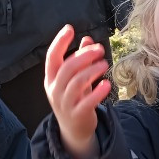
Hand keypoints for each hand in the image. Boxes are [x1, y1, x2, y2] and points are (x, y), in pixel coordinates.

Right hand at [43, 24, 109, 158]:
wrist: (73, 129)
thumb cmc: (74, 99)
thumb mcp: (74, 79)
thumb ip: (80, 60)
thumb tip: (88, 39)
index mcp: (51, 78)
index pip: (51, 57)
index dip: (59, 42)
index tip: (69, 28)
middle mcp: (55, 90)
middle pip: (67, 68)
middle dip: (84, 56)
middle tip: (100, 49)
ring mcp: (64, 103)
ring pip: (77, 83)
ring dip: (92, 70)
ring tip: (105, 64)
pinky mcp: (77, 115)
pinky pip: (87, 102)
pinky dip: (98, 92)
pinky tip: (107, 84)